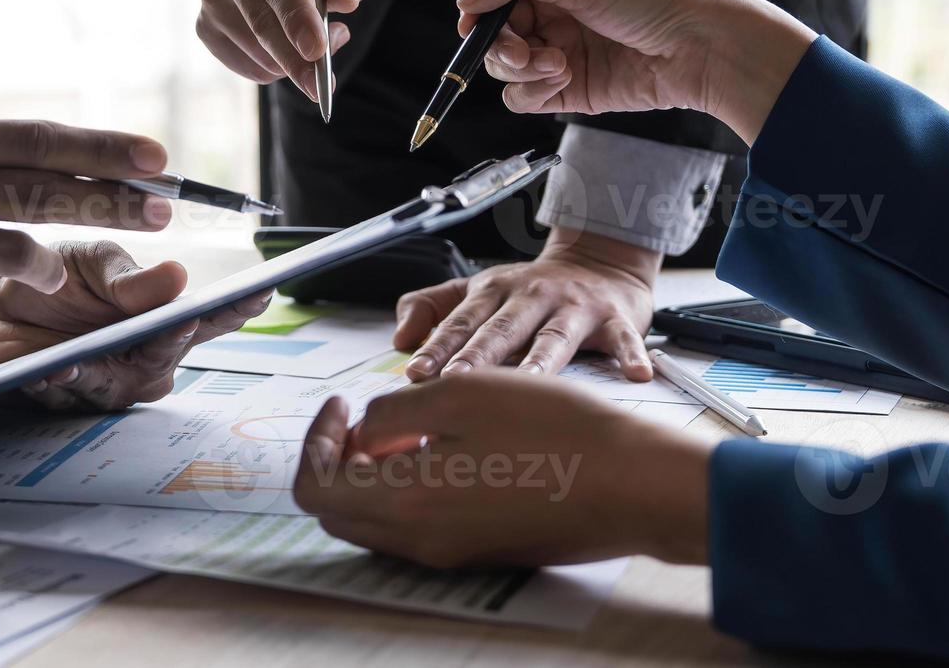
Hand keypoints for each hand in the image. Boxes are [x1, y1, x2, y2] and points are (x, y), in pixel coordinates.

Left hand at [0, 241, 270, 410]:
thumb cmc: (56, 279)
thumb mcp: (93, 262)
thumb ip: (129, 279)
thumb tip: (177, 278)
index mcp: (164, 321)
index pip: (211, 317)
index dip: (238, 307)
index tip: (261, 292)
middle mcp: (145, 361)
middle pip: (167, 353)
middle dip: (170, 336)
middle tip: (181, 318)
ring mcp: (107, 388)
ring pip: (113, 382)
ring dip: (101, 368)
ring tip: (87, 353)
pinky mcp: (63, 402)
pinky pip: (65, 396)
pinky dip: (57, 382)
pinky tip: (52, 368)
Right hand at [198, 0, 373, 99]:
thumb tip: (343, 0)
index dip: (298, 17)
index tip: (317, 49)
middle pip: (262, 21)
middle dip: (295, 59)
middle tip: (323, 85)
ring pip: (255, 50)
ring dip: (292, 61)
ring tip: (316, 38)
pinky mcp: (205, 24)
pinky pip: (245, 65)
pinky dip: (274, 69)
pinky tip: (288, 47)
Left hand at [293, 370, 713, 568]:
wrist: (632, 484)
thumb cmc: (556, 432)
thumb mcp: (460, 394)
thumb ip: (391, 413)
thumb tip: (362, 432)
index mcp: (403, 502)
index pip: (316, 487)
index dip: (316, 440)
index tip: (340, 403)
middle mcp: (420, 541)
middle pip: (339, 512)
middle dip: (335, 462)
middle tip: (358, 418)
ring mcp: (452, 553)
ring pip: (377, 522)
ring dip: (371, 476)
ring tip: (403, 429)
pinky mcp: (481, 551)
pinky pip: (417, 528)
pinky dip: (407, 490)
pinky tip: (441, 451)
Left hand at [391, 230, 657, 381]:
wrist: (601, 263)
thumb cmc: (532, 291)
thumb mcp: (478, 290)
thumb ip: (433, 308)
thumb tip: (399, 338)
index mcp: (494, 291)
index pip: (460, 322)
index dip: (437, 346)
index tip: (415, 373)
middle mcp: (531, 297)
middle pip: (501, 329)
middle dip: (477, 356)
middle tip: (455, 381)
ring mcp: (574, 308)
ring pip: (555, 337)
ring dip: (539, 361)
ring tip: (527, 385)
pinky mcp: (615, 319)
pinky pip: (623, 339)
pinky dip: (630, 355)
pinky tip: (634, 375)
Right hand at [454, 0, 815, 142]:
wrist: (698, 47)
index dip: (475, 1)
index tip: (474, 16)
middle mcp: (549, 12)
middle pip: (490, 31)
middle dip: (499, 42)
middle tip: (521, 48)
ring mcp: (555, 52)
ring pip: (502, 67)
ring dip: (520, 67)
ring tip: (557, 64)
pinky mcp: (565, 90)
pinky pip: (522, 96)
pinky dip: (532, 91)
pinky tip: (563, 79)